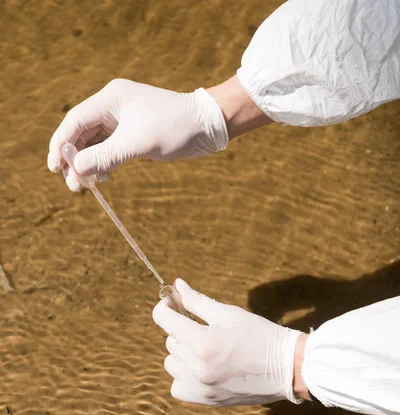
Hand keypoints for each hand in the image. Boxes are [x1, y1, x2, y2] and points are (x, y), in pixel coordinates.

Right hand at [47, 78, 228, 190]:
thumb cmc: (176, 128)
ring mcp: (123, 119)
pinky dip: (103, 163)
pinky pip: (109, 148)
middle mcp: (113, 106)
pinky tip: (104, 177)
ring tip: (85, 187)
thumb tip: (76, 169)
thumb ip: (105, 156)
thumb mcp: (138, 144)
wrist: (208, 126)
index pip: (75, 121)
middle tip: (72, 185)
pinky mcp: (133, 132)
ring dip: (88, 164)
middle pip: (82, 133)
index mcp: (111, 99)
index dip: (61, 144)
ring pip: (94, 143)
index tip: (54, 167)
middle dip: (74, 159)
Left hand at [153, 279, 303, 406]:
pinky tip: (201, 369)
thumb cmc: (260, 335)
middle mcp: (198, 368)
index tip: (170, 302)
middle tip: (203, 327)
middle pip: (170, 341)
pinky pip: (177, 387)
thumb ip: (197, 301)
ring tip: (205, 350)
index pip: (164, 319)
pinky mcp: (206, 401)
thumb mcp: (229, 314)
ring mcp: (201, 387)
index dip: (164, 307)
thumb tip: (176, 285)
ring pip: (172, 363)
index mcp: (203, 342)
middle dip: (182, 330)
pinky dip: (184, 376)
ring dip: (182, 354)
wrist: (288, 368)